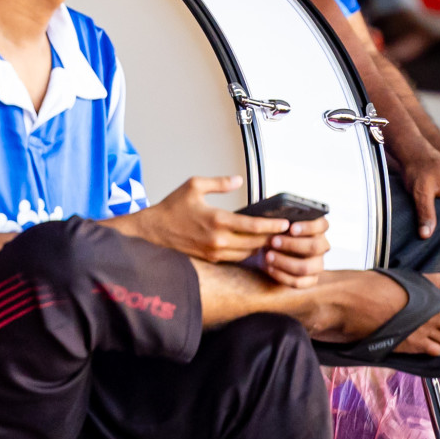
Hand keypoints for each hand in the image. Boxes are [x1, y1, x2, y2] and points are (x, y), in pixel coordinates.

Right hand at [137, 176, 315, 273]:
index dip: (272, 226)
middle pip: (255, 242)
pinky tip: (252, 243)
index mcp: (217, 220)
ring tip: (271, 237)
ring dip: (260, 246)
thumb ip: (219, 183)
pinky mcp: (211, 258)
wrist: (154, 230)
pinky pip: (236, 257)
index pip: (253, 227)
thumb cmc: (172, 207)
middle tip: (284, 231)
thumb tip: (238, 180)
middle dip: (271, 237)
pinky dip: (247, 251)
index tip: (285, 223)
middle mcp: (218, 240)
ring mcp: (215, 252)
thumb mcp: (193, 186)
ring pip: (248, 252)